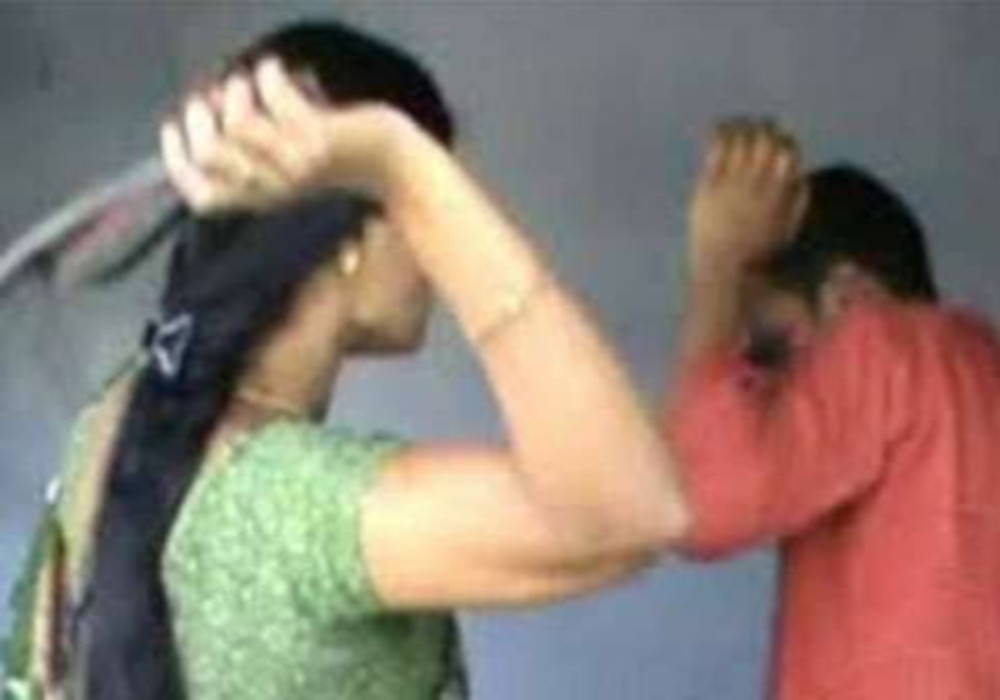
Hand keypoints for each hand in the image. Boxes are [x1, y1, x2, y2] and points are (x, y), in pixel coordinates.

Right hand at [160, 58, 415, 212]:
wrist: (394, 166)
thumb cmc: (341, 163)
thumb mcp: (290, 170)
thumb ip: (252, 158)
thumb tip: (205, 120)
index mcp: (263, 202)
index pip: (202, 197)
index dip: (178, 162)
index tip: (174, 126)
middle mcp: (276, 188)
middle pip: (210, 152)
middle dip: (200, 116)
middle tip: (215, 97)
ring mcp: (297, 163)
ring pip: (237, 124)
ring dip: (235, 92)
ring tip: (249, 81)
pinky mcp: (320, 139)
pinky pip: (276, 98)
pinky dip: (269, 75)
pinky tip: (276, 69)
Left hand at [688, 119, 807, 274]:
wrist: (722, 267)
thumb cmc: (756, 253)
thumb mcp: (787, 230)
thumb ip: (798, 202)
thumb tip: (801, 177)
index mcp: (781, 192)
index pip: (789, 151)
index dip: (785, 139)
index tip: (779, 135)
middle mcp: (759, 183)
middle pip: (766, 140)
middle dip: (765, 126)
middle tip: (759, 123)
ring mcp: (732, 182)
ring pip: (741, 139)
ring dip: (742, 125)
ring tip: (738, 122)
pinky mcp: (709, 184)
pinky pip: (717, 148)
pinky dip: (720, 132)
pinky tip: (719, 127)